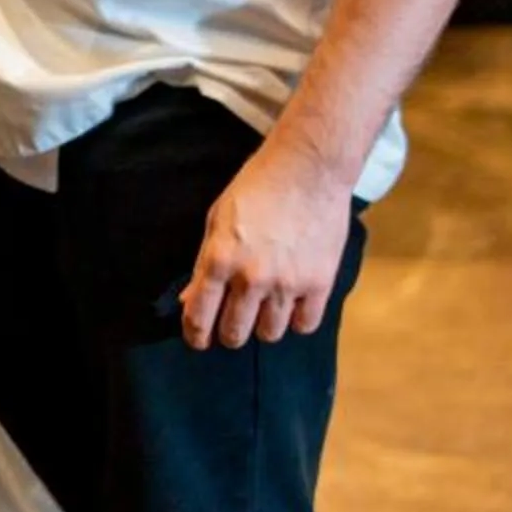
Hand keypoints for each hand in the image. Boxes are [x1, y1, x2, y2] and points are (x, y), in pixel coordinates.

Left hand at [179, 140, 352, 348]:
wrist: (308, 171)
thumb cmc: (256, 188)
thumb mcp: (216, 220)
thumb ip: (203, 264)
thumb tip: (190, 299)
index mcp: (219, 259)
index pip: (200, 314)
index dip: (196, 334)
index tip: (198, 341)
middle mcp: (252, 278)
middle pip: (235, 333)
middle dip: (229, 333)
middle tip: (232, 325)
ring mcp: (288, 283)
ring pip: (270, 333)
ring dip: (263, 326)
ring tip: (264, 310)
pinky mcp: (320, 283)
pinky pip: (306, 324)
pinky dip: (297, 320)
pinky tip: (292, 306)